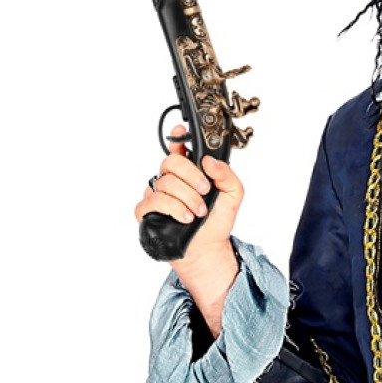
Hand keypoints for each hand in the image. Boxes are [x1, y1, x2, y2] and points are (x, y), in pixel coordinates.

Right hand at [133, 123, 244, 276]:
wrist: (208, 249)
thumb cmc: (216, 222)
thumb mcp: (233, 195)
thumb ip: (226, 175)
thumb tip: (209, 161)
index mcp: (190, 173)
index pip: (179, 149)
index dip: (177, 138)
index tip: (181, 133)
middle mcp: (171, 181)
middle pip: (170, 162)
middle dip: (191, 175)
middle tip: (205, 190)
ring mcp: (158, 196)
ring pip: (165, 183)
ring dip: (187, 197)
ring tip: (199, 212)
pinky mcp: (148, 212)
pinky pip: (152, 201)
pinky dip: (172, 208)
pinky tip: (185, 217)